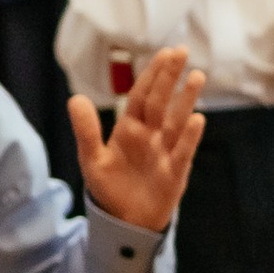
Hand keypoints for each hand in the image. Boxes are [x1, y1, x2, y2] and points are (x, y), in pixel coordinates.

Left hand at [72, 43, 203, 231]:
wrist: (125, 222)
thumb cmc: (109, 188)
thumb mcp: (91, 158)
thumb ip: (86, 129)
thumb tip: (75, 98)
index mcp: (130, 129)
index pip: (142, 95)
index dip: (152, 74)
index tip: (164, 53)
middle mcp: (151, 135)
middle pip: (162, 101)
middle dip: (171, 77)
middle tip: (182, 51)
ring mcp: (165, 152)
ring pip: (177, 121)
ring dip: (187, 99)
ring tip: (197, 76)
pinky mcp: (175, 172)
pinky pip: (183, 151)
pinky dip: (190, 136)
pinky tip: (197, 119)